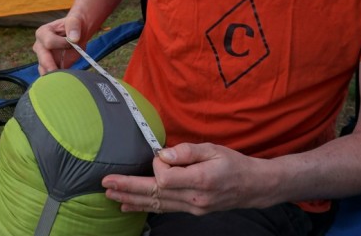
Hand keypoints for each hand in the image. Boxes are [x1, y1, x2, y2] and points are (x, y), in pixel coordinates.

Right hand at [32, 15, 84, 75]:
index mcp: (43, 33)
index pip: (49, 42)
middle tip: (60, 74)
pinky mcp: (50, 67)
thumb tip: (74, 39)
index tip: (73, 43)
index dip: (62, 44)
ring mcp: (43, 58)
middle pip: (42, 58)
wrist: (77, 33)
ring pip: (44, 70)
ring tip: (62, 81)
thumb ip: (73, 26)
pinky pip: (50, 76)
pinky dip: (57, 80)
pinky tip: (63, 83)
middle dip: (51, 66)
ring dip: (53, 76)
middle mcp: (40, 46)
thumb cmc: (73, 25)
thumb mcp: (74, 20)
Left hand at [101, 143, 267, 214]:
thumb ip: (187, 151)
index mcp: (201, 180)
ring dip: (132, 200)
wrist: (253, 186)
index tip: (161, 154)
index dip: (157, 165)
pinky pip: (164, 209)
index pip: (166, 178)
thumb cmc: (234, 163)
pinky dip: (145, 207)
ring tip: (111, 195)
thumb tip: (163, 154)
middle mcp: (195, 199)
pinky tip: (129, 206)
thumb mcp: (213, 149)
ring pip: (157, 204)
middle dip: (128, 189)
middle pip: (155, 194)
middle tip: (106, 184)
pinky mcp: (191, 211)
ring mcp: (193, 208)